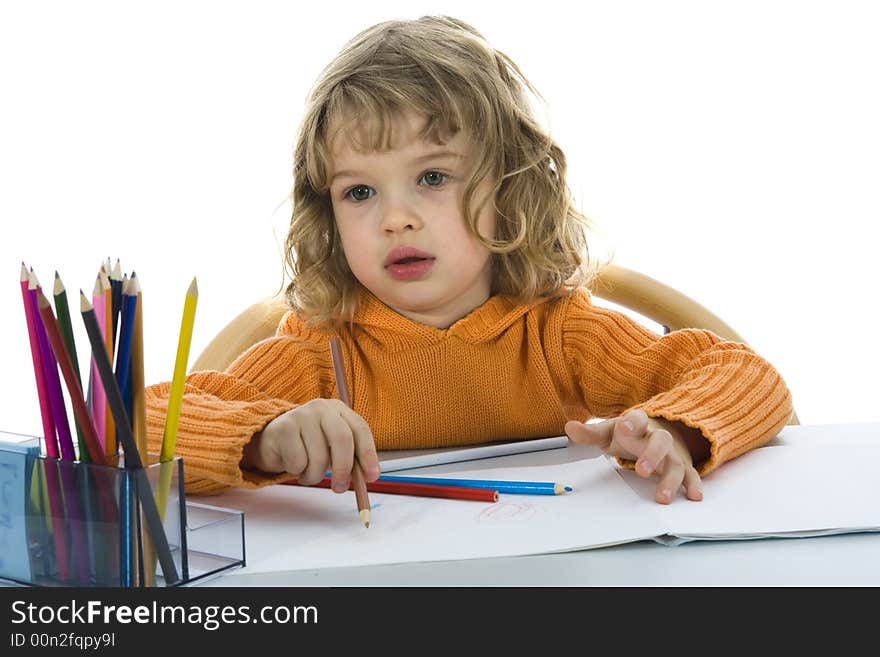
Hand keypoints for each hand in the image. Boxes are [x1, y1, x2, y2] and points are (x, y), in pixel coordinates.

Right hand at [241, 398, 380, 491]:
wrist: (271, 440)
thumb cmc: (307, 445)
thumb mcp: (332, 448)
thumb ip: (350, 458)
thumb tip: (368, 477)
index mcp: (339, 410)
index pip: (360, 429)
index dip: (368, 454)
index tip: (372, 476)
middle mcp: (322, 408)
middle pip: (342, 439)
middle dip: (344, 468)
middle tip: (340, 487)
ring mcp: (302, 415)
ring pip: (319, 456)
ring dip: (315, 475)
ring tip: (308, 472)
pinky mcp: (284, 427)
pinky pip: (298, 462)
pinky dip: (297, 471)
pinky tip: (292, 464)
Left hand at [564, 409, 703, 503]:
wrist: (657, 432)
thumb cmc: (630, 434)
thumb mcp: (609, 432)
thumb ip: (590, 433)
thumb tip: (569, 427)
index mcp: (638, 425)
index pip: (637, 419)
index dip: (631, 422)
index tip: (624, 426)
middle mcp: (658, 437)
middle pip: (661, 441)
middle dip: (652, 455)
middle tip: (641, 470)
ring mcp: (672, 453)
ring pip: (676, 463)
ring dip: (671, 480)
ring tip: (662, 498)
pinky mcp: (682, 466)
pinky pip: (691, 475)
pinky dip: (694, 485)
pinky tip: (694, 497)